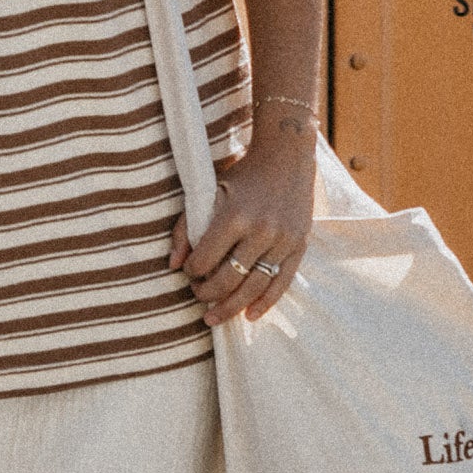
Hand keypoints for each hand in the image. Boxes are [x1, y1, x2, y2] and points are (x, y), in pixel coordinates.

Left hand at [169, 118, 316, 326]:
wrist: (286, 156)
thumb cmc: (242, 174)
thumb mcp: (209, 193)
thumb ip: (186, 227)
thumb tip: (173, 266)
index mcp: (234, 216)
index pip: (206, 260)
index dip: (192, 272)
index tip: (188, 273)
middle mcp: (261, 231)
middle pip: (229, 279)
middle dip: (208, 293)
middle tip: (197, 296)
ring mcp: (283, 240)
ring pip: (255, 287)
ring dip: (232, 306)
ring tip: (214, 317)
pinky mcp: (299, 245)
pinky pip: (282, 282)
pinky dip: (266, 302)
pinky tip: (250, 316)